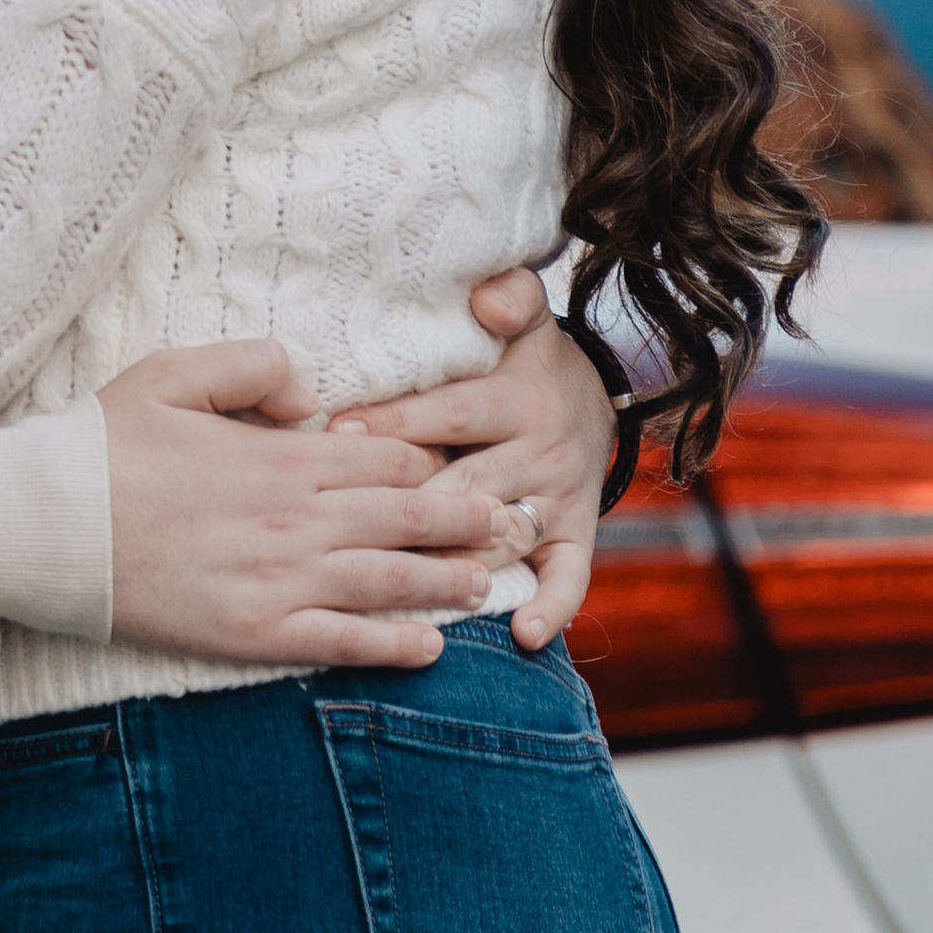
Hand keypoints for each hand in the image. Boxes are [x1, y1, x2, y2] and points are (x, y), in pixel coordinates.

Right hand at [99, 341, 541, 671]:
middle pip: (409, 517)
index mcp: (282, 455)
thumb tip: (311, 394)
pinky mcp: (255, 631)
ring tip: (486, 581)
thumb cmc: (101, 445)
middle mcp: (297, 518)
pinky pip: (343, 642)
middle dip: (468, 521)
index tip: (463, 468)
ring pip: (391, 581)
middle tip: (511, 524)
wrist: (46, 524)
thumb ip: (252, 365)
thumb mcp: (171, 372)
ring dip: (448, 581)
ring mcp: (281, 579)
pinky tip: (430, 648)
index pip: (385, 457)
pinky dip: (394, 646)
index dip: (431, 462)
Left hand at [330, 267, 614, 648]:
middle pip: (472, 482)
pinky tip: (525, 636)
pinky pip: (571, 578)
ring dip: (463, 557)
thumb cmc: (523, 362)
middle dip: (414, 500)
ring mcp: (558, 500)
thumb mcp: (525, 319)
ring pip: (505, 533)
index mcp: (517, 398)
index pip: (453, 412)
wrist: (593, 400)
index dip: (398, 422)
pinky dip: (552, 608)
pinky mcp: (577, 538)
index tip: (340, 433)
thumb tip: (489, 296)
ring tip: (411, 580)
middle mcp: (540, 452)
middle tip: (355, 518)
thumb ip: (512, 296)